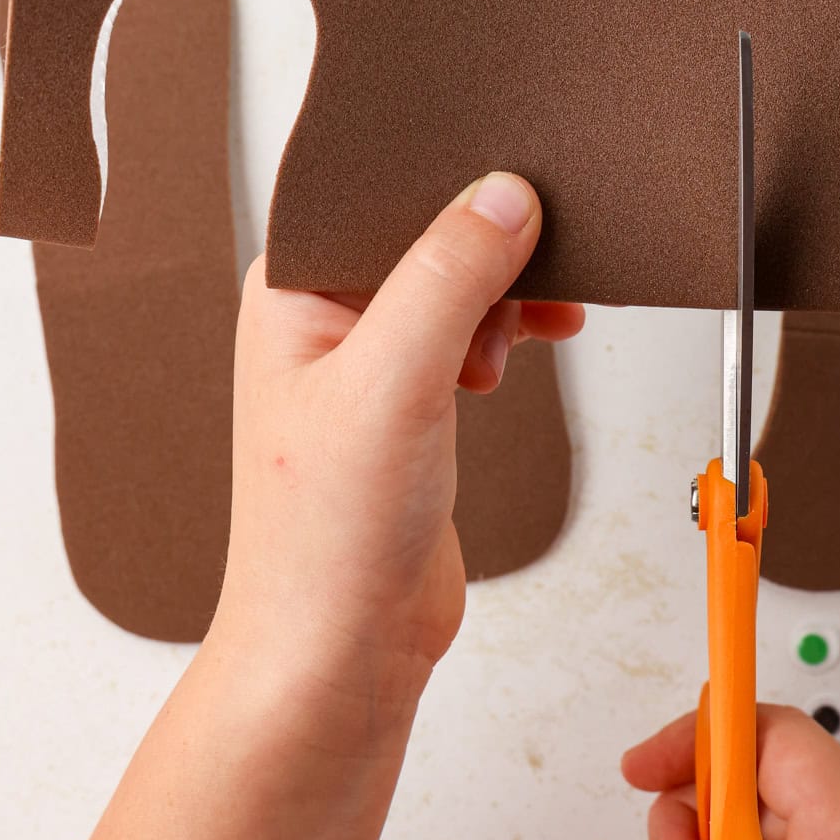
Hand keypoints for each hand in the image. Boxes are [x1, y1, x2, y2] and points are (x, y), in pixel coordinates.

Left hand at [207, 174, 583, 743]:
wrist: (338, 656)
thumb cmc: (324, 539)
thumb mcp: (394, 383)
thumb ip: (448, 278)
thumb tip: (503, 195)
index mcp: (290, 289)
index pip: (379, 190)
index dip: (452, 182)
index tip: (524, 185)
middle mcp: (323, 318)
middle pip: (426, 232)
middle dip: (494, 243)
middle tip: (549, 259)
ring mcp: (368, 364)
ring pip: (458, 283)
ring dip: (509, 292)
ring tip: (537, 322)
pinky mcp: (412, 406)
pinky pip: (473, 333)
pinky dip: (513, 331)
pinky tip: (538, 343)